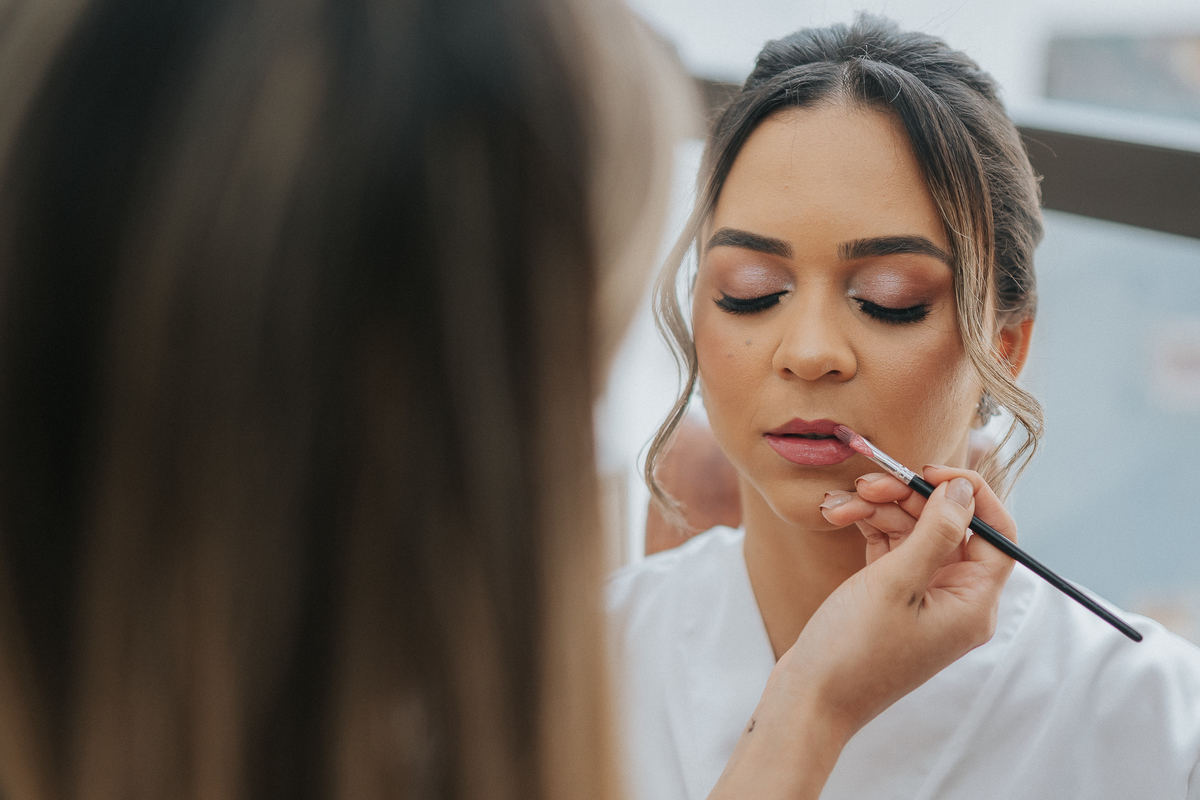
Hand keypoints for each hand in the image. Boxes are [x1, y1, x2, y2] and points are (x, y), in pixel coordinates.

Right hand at [795, 466, 1015, 736]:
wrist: (810, 698)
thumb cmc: (855, 650)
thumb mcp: (896, 582)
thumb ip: (936, 532)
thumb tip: (963, 491)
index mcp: (973, 603)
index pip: (996, 534)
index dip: (971, 495)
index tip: (931, 472)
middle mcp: (956, 601)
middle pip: (949, 527)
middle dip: (909, 499)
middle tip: (871, 483)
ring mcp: (924, 600)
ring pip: (914, 533)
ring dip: (881, 511)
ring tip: (846, 503)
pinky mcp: (893, 598)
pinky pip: (892, 549)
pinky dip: (870, 529)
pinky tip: (842, 517)